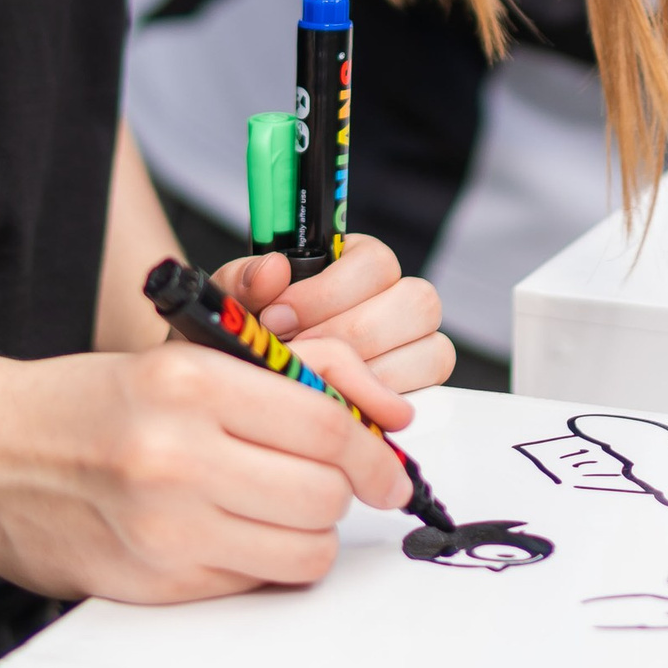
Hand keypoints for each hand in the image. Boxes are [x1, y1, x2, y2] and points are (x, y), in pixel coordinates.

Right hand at [0, 329, 415, 604]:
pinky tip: (234, 533)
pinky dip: (263, 563)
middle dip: (344, 491)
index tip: (384, 458)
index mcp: (190, 382)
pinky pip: (256, 582)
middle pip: (325, 492)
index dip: (371, 446)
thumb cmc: (83, 404)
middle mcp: (179, 455)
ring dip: (308, 533)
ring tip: (281, 509)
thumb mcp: (177, 359)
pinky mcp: (158, 584)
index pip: (326, 423)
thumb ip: (276, 376)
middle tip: (334, 481)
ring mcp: (168, 528)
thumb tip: (373, 410)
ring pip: (303, 550)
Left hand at [223, 232, 457, 396]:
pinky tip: (343, 405)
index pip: (375, 262)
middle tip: (302, 353)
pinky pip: (429, 391)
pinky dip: (389, 403)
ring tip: (324, 383)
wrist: (245, 381)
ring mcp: (410, 345)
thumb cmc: (247, 334)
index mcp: (354, 262)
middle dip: (355, 334)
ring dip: (376, 372)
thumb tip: (273, 269)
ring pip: (432, 349)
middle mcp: (392, 299)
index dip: (330, 292)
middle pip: (417, 302)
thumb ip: (245, 279)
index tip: (279, 317)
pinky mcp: (414, 387)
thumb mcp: (235, 303)